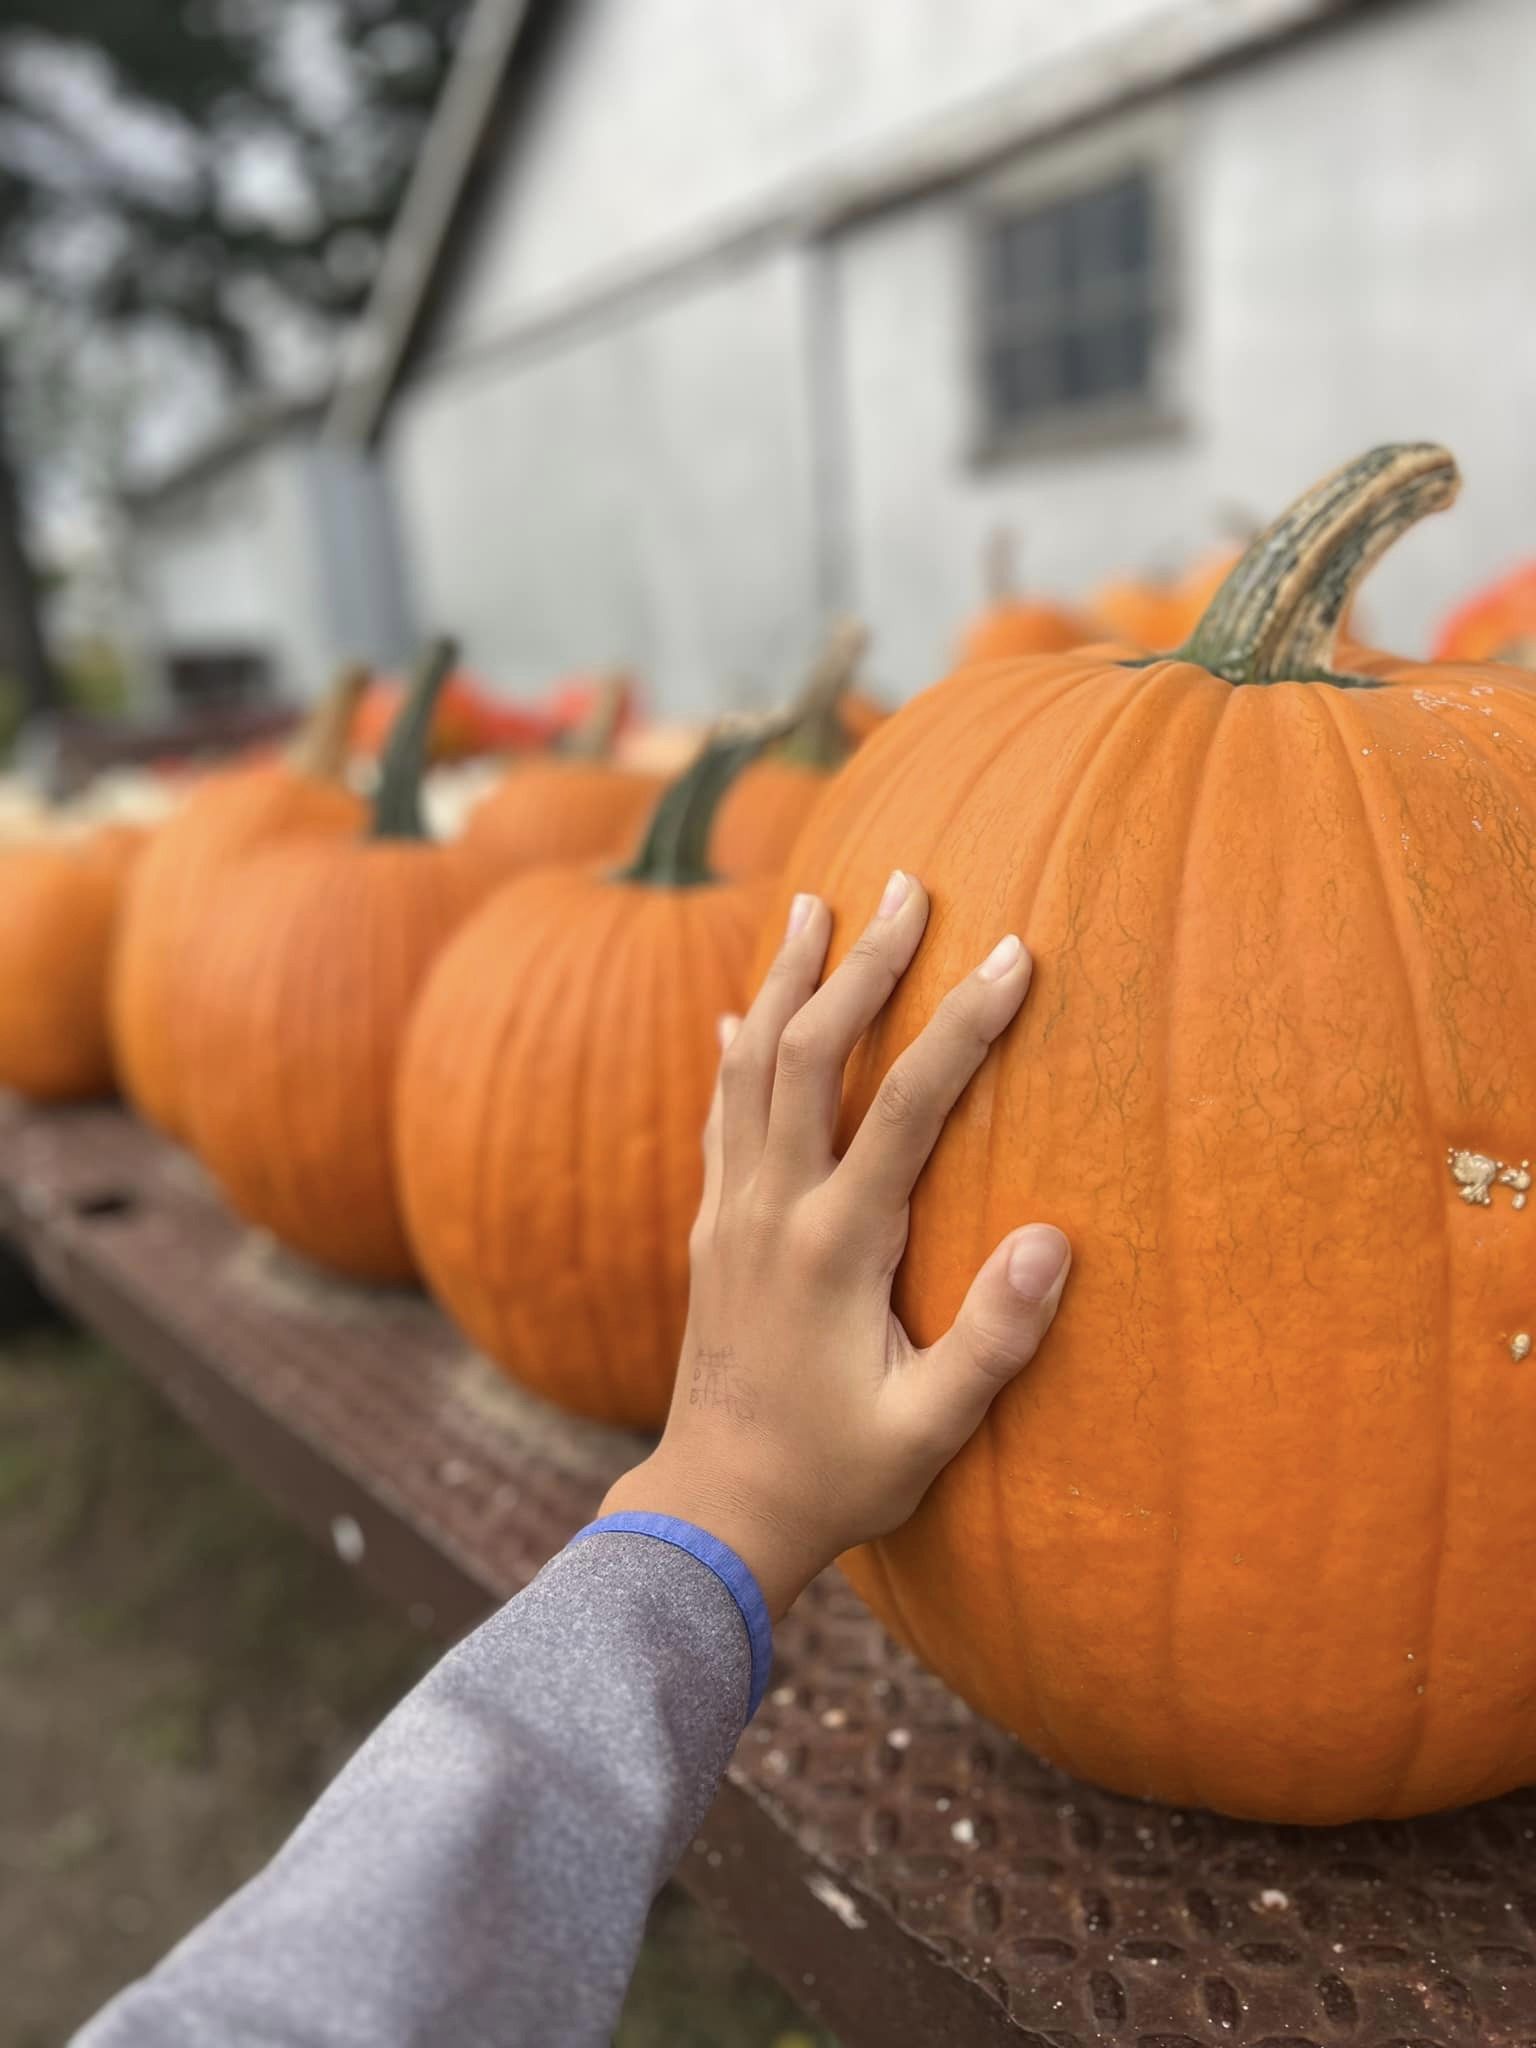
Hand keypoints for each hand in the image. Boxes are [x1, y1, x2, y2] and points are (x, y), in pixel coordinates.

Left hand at [600, 869, 1071, 1616]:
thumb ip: (995, 1340)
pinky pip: (717, 1116)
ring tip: (814, 904)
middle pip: (810, 1053)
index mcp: (834, 1247)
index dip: (963, 1023)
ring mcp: (728, 1213)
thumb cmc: (836, 1475)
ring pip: (751, 1068)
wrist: (713, 1510)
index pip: (906, 1105)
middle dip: (864, 963)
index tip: (1016, 953)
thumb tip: (1052, 1240)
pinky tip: (738, 1016)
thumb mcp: (930, 1429)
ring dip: (787, 980)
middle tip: (907, 884)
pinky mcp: (707, 1229)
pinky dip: (732, 1054)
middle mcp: (770, 1210)